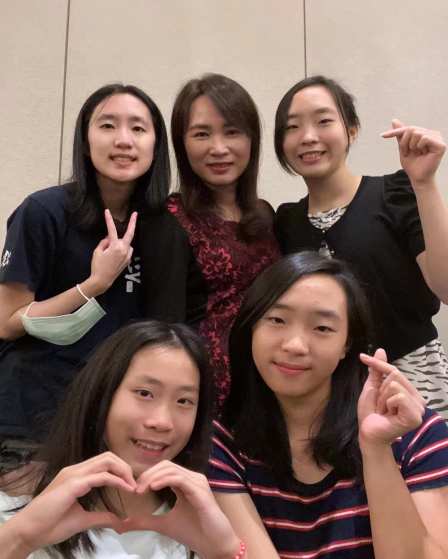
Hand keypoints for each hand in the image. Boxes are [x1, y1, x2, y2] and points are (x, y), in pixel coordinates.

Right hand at [6, 452, 135, 554]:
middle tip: (134, 483)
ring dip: (123, 471)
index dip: (121, 471)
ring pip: (106, 461)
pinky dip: (116, 480)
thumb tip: (118, 521)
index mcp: (76, 475)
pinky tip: (125, 488)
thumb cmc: (51, 525)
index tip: (132, 486)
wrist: (29, 532)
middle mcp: (76, 470)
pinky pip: (100, 476)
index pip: (104, 462)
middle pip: (108, 457)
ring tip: (132, 485)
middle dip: (125, 467)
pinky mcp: (73, 484)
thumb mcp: (82, 520)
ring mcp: (74, 475)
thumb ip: (100, 517)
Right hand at [89, 210, 136, 293]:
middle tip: (135, 213)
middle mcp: (124, 250)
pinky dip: (122, 248)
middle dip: (133, 222)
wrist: (102, 280)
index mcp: (115, 247)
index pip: (112, 230)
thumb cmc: (97, 266)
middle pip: (130, 233)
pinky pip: (126, 250)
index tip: (107, 211)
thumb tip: (110, 236)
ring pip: (126, 243)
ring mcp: (128, 255)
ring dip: (120, 242)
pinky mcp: (128, 260)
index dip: (109, 220)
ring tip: (110, 250)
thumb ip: (104, 241)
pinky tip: (114, 255)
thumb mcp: (97, 251)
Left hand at [122, 461, 240, 558]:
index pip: (164, 469)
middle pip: (167, 465)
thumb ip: (146, 521)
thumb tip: (124, 523)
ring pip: (172, 469)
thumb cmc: (194, 533)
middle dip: (149, 474)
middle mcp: (192, 479)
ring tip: (142, 489)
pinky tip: (153, 487)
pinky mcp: (201, 491)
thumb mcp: (164, 525)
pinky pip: (180, 479)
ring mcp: (198, 483)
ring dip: (153, 477)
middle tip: (136, 489)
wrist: (213, 545)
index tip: (135, 490)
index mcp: (185, 483)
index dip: (148, 475)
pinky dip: (164, 480)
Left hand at [358, 349, 425, 449]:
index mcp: (411, 392)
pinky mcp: (415, 416)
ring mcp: (419, 408)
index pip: (395, 370)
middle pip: (395, 376)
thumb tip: (381, 350)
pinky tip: (389, 415)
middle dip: (381, 390)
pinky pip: (398, 397)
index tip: (362, 357)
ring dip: (383, 399)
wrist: (368, 432)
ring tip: (385, 411)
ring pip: (394, 386)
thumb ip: (378, 371)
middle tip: (381, 406)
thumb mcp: (373, 388)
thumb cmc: (371, 413)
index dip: (378, 364)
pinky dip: (388, 404)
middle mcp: (419, 399)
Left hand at [381, 119, 445, 184]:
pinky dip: (419, 147)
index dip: (395, 132)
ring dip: (411, 146)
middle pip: (412, 129)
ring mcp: (438, 138)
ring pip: (417, 133)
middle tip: (407, 153)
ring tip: (417, 153)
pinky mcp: (441, 144)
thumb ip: (400, 134)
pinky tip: (423, 153)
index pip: (408, 128)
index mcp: (425, 133)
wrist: (418, 177)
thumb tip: (394, 120)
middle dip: (404, 142)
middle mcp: (432, 134)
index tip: (382, 135)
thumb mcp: (403, 147)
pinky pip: (424, 138)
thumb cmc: (412, 163)